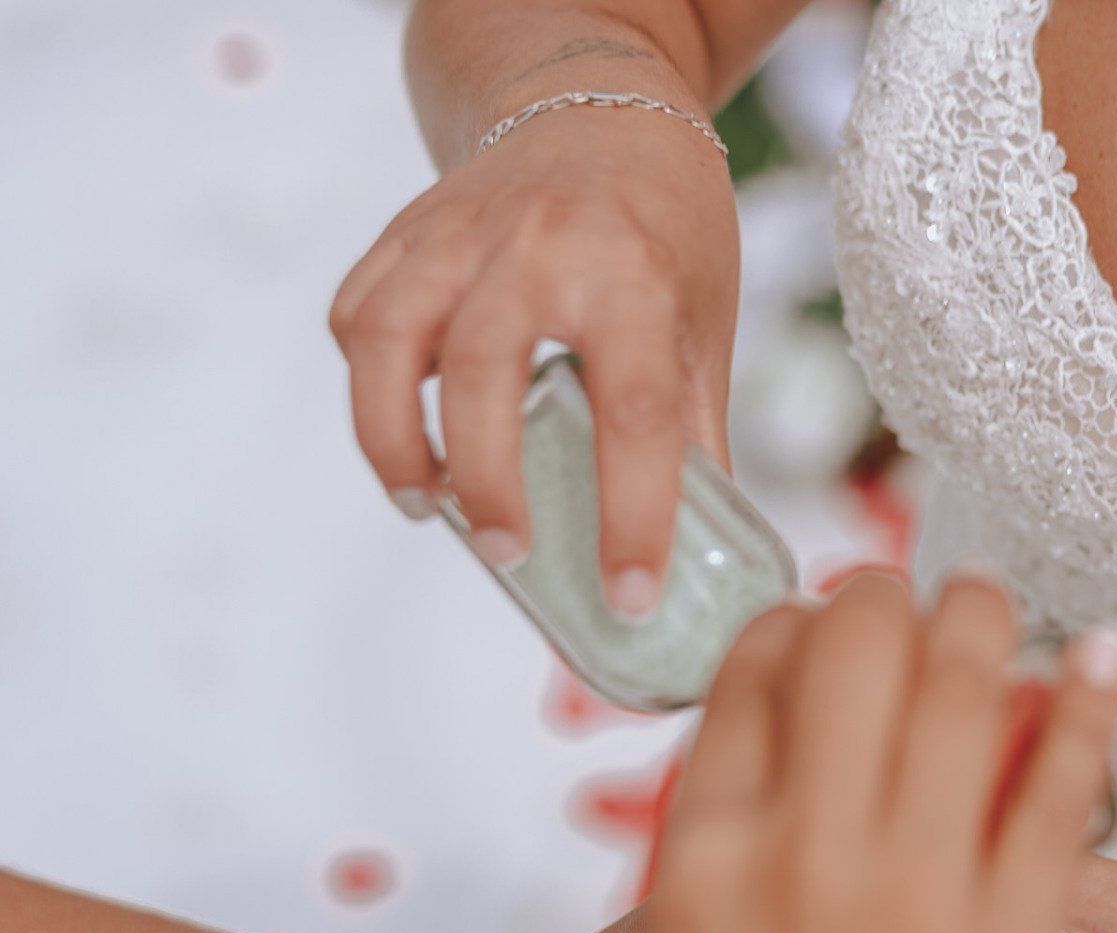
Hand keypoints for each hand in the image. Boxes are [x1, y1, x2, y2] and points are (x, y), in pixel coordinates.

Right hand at [330, 100, 737, 613]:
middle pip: (484, 371)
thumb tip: (707, 557)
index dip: (633, 513)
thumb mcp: (705, 320)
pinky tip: (407, 432)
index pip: (634, 409)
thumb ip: (693, 432)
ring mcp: (458, 232)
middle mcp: (538, 246)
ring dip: (392, 438)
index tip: (630, 595)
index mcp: (635, 274)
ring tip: (430, 508)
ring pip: (385, 338)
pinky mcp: (406, 231)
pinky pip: (359, 314)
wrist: (599, 103)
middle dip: (489, 480)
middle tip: (511, 554)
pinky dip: (368, 387)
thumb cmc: (667, 226)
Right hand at [646, 573, 1116, 932]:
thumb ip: (738, 855)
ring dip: (984, 620)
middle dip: (891, 598)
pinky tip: (1103, 657)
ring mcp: (908, 897)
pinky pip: (1059, 791)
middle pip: (855, 651)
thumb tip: (786, 771)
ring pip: (959, 693)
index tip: (837, 613)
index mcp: (703, 854)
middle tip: (921, 590)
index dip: (804, 623)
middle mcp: (799, 853)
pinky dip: (1087, 706)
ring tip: (996, 600)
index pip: (752, 672)